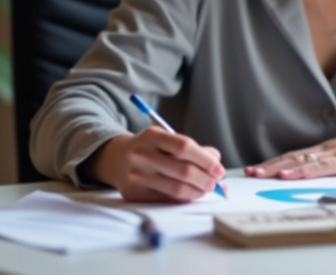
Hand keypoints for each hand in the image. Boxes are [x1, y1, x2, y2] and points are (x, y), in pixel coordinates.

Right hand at [86, 127, 225, 201]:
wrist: (117, 159)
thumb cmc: (152, 149)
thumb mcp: (168, 140)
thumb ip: (193, 149)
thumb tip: (217, 163)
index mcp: (153, 135)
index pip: (184, 146)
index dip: (205, 160)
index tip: (219, 170)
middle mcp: (142, 154)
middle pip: (183, 170)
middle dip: (205, 179)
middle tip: (215, 183)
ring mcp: (136, 174)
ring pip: (176, 189)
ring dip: (197, 192)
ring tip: (206, 189)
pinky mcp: (135, 193)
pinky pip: (166, 200)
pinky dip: (184, 199)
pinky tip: (191, 195)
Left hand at [244, 121, 335, 179]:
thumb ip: (330, 165)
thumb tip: (312, 175)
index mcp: (324, 150)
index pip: (292, 157)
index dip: (273, 163)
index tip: (255, 169)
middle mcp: (325, 150)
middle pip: (291, 158)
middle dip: (269, 166)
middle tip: (248, 173)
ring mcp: (335, 154)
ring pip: (302, 162)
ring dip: (279, 168)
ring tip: (261, 174)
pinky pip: (322, 167)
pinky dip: (304, 171)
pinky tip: (291, 175)